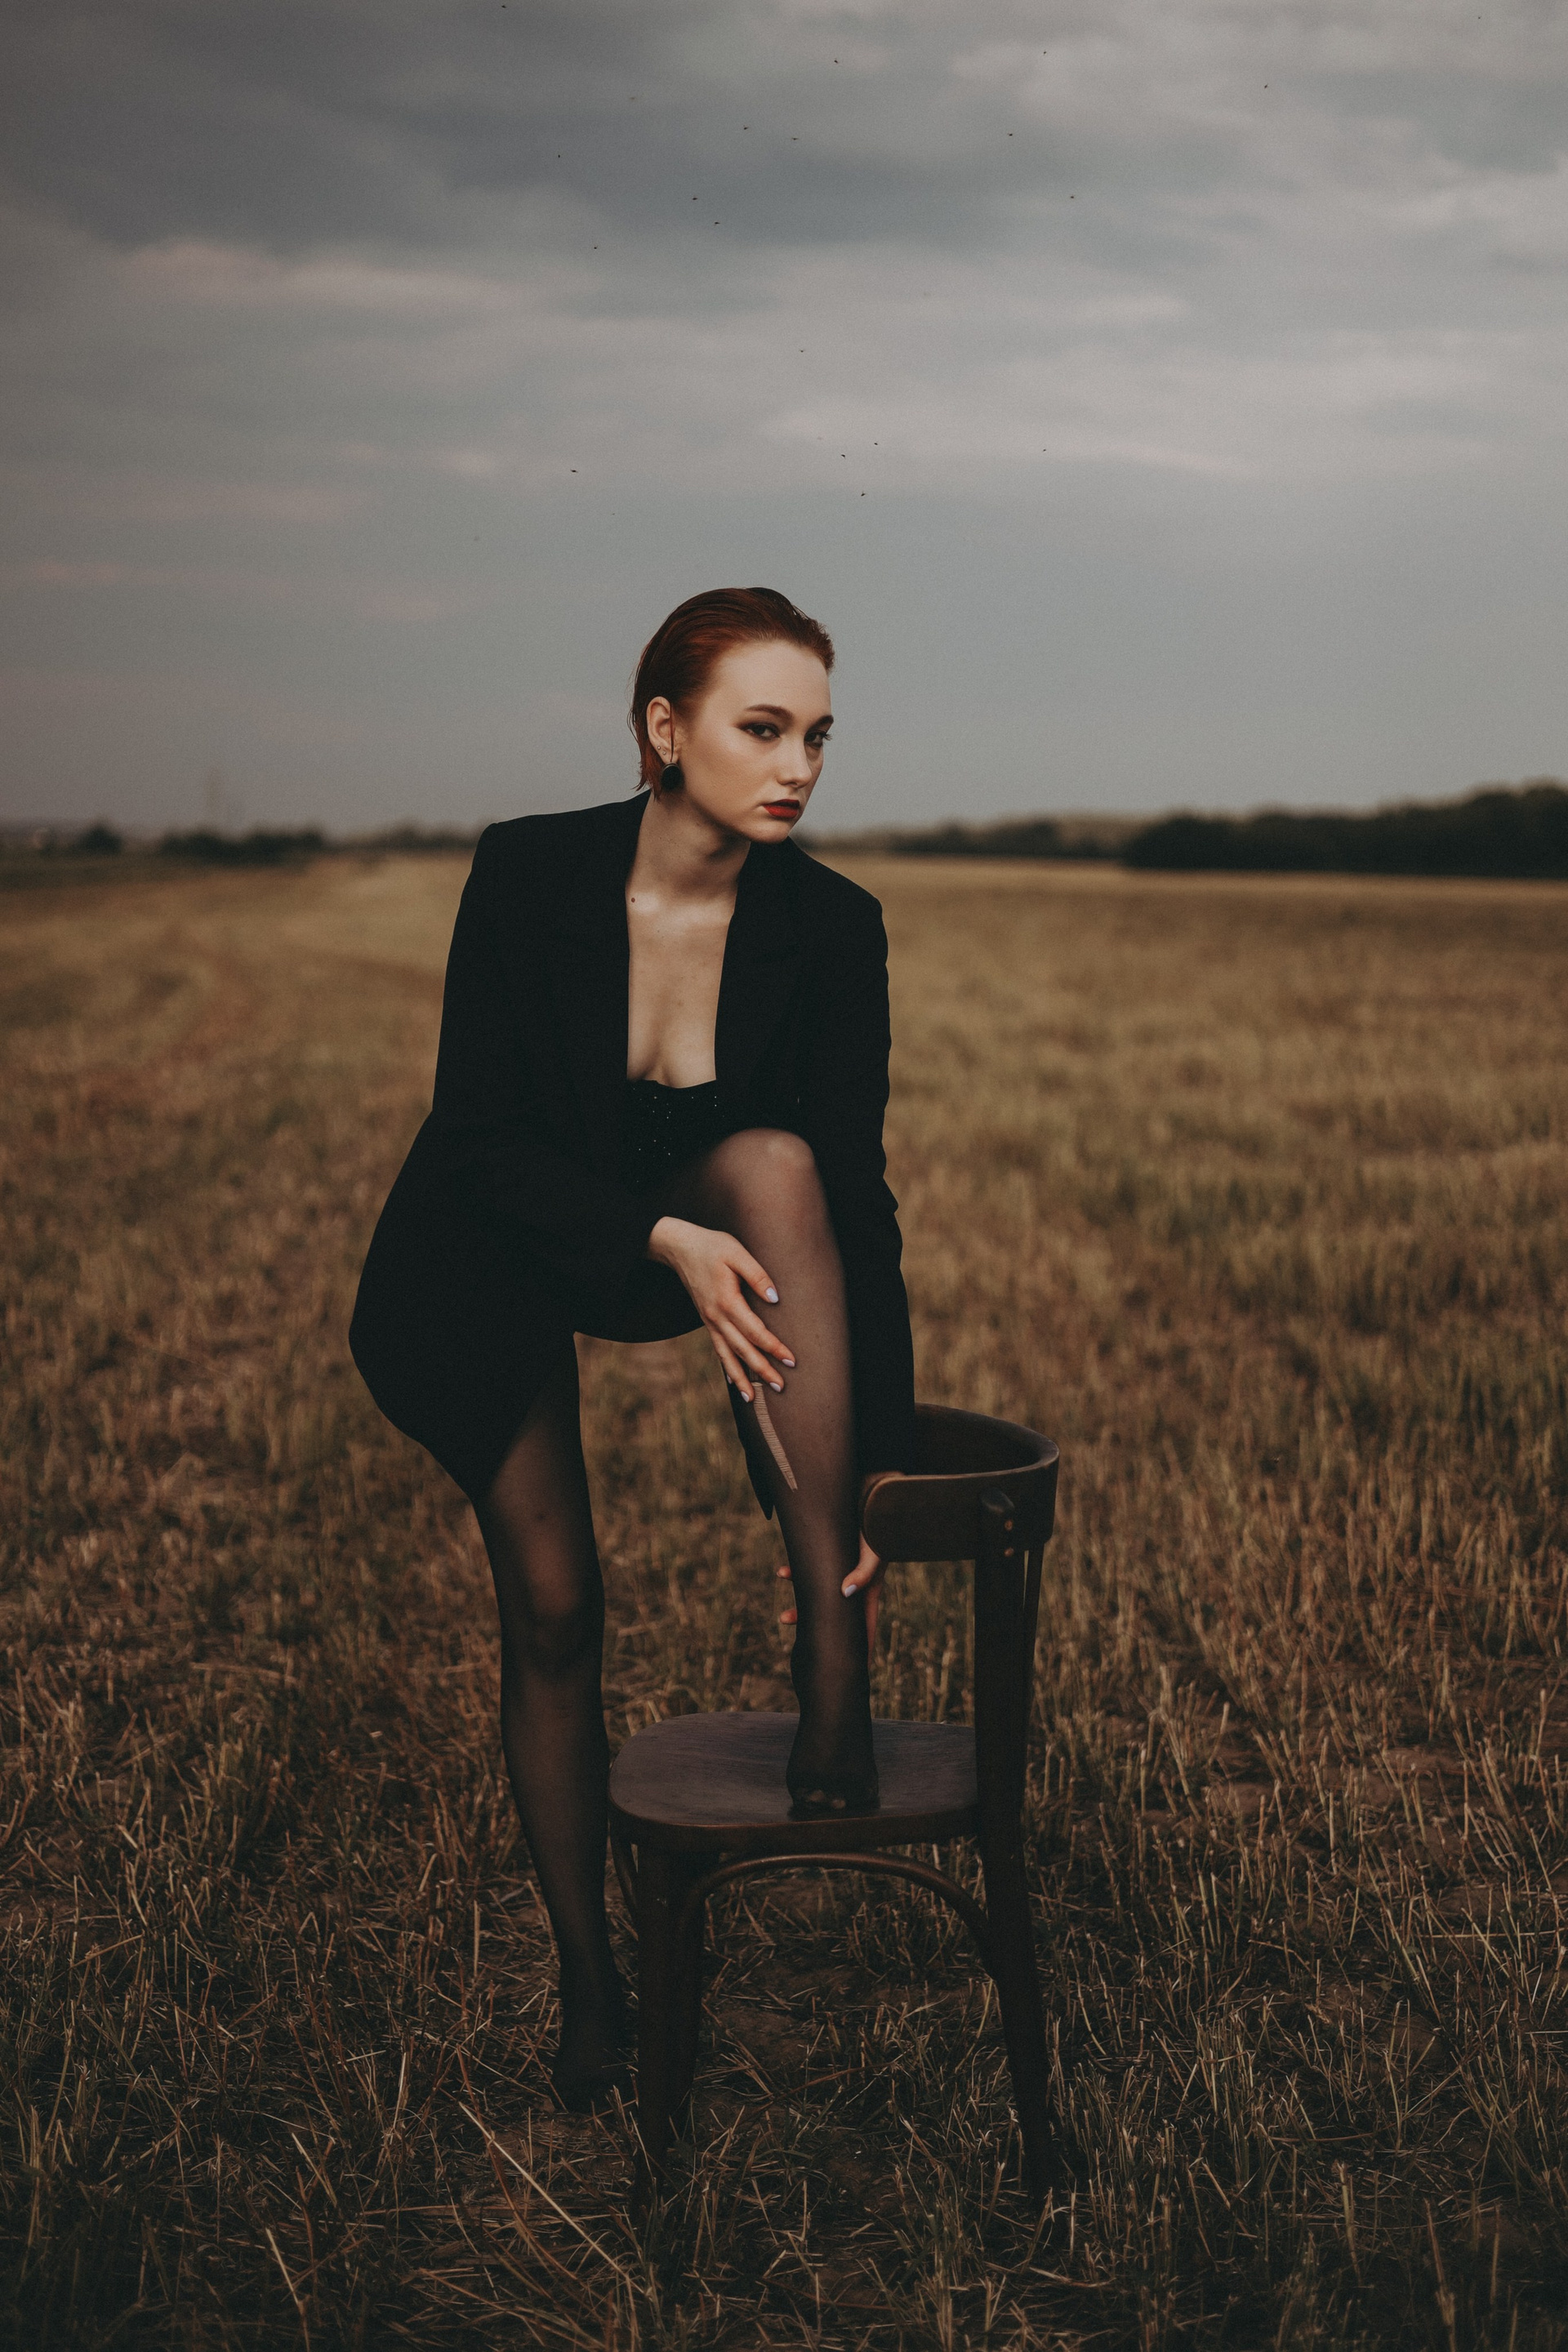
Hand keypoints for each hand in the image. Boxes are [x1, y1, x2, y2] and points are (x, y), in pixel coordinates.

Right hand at [646, 1215, 794, 1401]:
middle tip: (781, 1386)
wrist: (679, 1247)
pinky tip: (733, 1380)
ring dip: (741, 1377)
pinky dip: (726, 1366)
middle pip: (742, 1350)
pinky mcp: (707, 1320)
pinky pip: (717, 1349)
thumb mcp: (737, 1252)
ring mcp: (709, 1321)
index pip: (755, 1332)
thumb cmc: (712, 1247)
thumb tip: (775, 1299)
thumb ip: (757, 1275)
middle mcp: (716, 1317)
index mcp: (727, 1301)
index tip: (792, 1360)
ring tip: (752, 1398)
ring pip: (727, 1355)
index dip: (774, 1347)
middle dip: (762, 1369)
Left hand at [776, 1478, 890, 1644]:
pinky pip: (810, 1565)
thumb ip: (864, 1572)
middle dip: (820, 1631)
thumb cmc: (878, 1521)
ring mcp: (839, 1566)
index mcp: (868, 1587)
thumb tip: (846, 1592)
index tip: (858, 1672)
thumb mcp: (875, 1549)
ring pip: (818, 1594)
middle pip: (836, 1615)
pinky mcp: (828, 1550)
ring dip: (801, 1606)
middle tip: (804, 1649)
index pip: (865, 1627)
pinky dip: (795, 1570)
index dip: (862, 1649)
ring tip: (783, 1620)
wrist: (872, 1489)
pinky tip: (781, 1573)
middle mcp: (852, 1580)